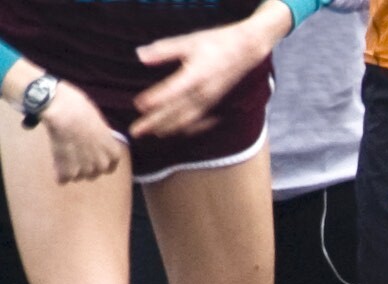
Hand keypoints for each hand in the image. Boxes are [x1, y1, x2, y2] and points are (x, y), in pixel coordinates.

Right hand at [40, 82, 123, 183]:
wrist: (64, 112)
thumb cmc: (81, 110)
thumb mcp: (100, 124)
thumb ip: (100, 139)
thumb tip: (94, 141)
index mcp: (114, 153)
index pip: (108, 168)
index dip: (96, 162)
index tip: (87, 156)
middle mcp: (103, 165)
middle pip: (92, 174)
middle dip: (82, 166)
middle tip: (71, 153)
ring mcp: (86, 170)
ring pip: (76, 177)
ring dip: (69, 168)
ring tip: (62, 153)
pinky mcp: (68, 172)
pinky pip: (62, 179)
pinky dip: (57, 172)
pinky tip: (54, 161)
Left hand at [132, 20, 274, 137]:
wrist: (247, 49)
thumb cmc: (217, 42)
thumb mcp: (189, 41)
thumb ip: (164, 50)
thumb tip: (140, 56)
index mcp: (196, 75)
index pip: (172, 91)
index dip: (155, 99)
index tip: (138, 106)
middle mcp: (204, 92)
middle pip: (176, 111)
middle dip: (155, 122)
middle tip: (136, 132)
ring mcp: (210, 99)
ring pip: (187, 119)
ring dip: (168, 128)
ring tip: (152, 134)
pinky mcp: (215, 102)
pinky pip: (200, 120)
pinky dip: (187, 128)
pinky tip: (178, 131)